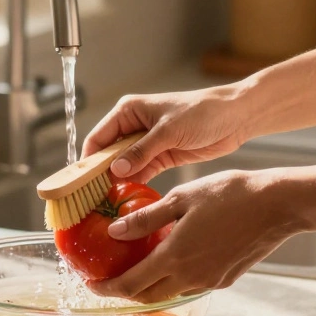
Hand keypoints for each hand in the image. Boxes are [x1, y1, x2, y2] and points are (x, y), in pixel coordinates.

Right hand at [83, 86, 247, 184]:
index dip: (88, 160)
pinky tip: (128, 199)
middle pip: (108, 154)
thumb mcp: (169, 131)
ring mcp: (147, 144)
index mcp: (128, 111)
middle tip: (92, 199)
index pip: (98, 138)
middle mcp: (133, 127)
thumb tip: (116, 169)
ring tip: (107, 204)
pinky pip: (141, 173)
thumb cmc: (202, 112)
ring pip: (123, 166)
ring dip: (118, 182)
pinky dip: (135, 184)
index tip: (81, 182)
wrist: (235, 117)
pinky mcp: (161, 158)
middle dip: (101, 174)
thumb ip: (141, 151)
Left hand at [86, 170, 305, 302]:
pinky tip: (171, 260)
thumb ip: (145, 219)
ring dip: (148, 287)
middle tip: (107, 280)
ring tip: (135, 269)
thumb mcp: (181, 198)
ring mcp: (210, 281)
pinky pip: (191, 285)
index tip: (91, 284)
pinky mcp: (225, 279)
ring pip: (169, 293)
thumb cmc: (230, 194)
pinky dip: (173, 279)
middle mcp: (191, 277)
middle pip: (147, 297)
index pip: (130, 285)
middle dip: (123, 292)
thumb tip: (113, 232)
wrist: (277, 206)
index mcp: (175, 258)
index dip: (106, 288)